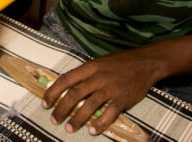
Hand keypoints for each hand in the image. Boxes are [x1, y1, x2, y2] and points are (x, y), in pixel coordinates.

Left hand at [42, 48, 157, 134]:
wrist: (146, 62)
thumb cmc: (121, 62)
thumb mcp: (99, 62)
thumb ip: (85, 73)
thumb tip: (66, 84)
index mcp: (91, 66)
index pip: (66, 79)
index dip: (53, 92)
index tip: (45, 103)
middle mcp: (98, 77)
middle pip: (75, 94)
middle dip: (62, 108)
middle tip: (54, 120)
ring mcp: (111, 88)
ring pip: (89, 105)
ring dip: (77, 118)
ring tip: (69, 128)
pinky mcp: (123, 98)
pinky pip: (110, 113)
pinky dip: (100, 122)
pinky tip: (92, 130)